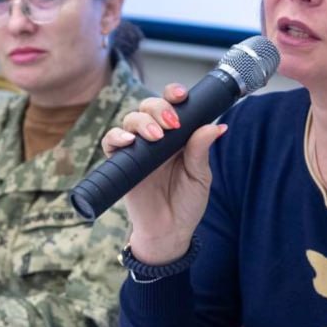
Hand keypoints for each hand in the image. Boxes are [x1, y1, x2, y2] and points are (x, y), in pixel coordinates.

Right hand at [100, 83, 226, 263]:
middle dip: (159, 108)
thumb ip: (201, 150)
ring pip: (131, 119)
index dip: (173, 94)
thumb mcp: (200, 176)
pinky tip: (129, 142)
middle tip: (171, 124)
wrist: (169, 231)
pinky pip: (111, 141)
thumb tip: (215, 126)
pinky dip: (117, 137)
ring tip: (155, 137)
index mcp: (178, 135)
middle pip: (149, 106)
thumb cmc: (186, 203)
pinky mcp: (120, 162)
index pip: (172, 105)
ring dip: (142, 122)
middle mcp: (156, 137)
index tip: (181, 95)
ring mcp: (137, 148)